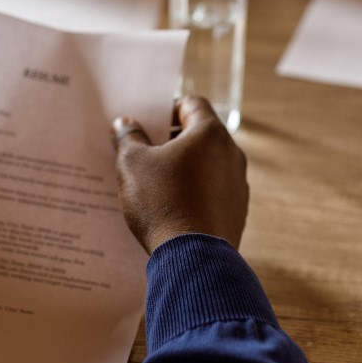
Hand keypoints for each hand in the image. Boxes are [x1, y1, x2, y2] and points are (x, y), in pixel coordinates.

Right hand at [112, 96, 248, 253]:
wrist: (193, 258)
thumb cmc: (163, 204)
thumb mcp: (133, 165)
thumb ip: (128, 138)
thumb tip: (124, 124)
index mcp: (210, 133)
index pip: (191, 104)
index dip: (167, 109)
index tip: (147, 124)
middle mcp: (231, 154)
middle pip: (200, 134)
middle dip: (171, 140)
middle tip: (144, 152)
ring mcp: (237, 184)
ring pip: (207, 164)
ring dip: (183, 167)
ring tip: (154, 183)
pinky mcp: (236, 211)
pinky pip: (213, 191)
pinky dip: (194, 191)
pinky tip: (171, 207)